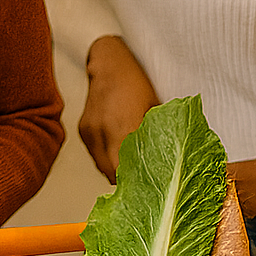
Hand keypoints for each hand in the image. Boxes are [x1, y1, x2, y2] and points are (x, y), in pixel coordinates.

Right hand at [78, 35, 159, 183]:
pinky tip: (120, 155)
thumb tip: (171, 160)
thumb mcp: (157, 108)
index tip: (148, 192)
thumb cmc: (137, 83)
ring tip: (133, 173)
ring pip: (103, 167)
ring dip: (116, 172)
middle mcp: (103, 132)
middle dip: (128, 183)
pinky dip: (108, 159)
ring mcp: (91, 133)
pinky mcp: (84, 132)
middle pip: (113, 174)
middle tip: (143, 188)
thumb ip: (159, 135)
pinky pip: (96, 155)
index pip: (128, 171)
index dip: (138, 185)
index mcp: (124, 127)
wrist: (110, 64)